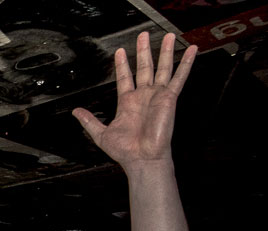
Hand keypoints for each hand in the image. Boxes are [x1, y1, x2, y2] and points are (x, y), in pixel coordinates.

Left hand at [73, 32, 196, 169]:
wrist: (142, 158)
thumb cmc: (125, 151)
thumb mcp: (100, 134)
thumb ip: (89, 121)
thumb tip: (76, 112)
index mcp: (127, 103)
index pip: (125, 77)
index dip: (122, 64)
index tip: (120, 52)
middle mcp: (143, 97)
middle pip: (144, 68)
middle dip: (143, 51)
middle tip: (143, 35)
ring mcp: (156, 96)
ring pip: (162, 68)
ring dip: (164, 51)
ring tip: (168, 36)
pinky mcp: (169, 98)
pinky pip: (179, 77)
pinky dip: (186, 64)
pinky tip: (191, 50)